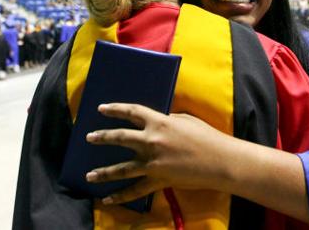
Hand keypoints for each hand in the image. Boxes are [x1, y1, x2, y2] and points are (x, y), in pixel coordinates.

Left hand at [84, 103, 232, 204]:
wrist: (219, 161)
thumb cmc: (206, 137)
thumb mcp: (185, 120)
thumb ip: (166, 120)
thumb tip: (155, 122)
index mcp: (159, 122)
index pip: (132, 112)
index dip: (115, 109)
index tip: (102, 109)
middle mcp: (151, 141)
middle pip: (120, 137)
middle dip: (102, 137)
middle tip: (89, 138)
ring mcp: (153, 162)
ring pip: (121, 168)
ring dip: (103, 172)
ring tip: (89, 175)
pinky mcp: (158, 180)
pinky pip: (135, 190)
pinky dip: (121, 196)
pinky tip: (108, 199)